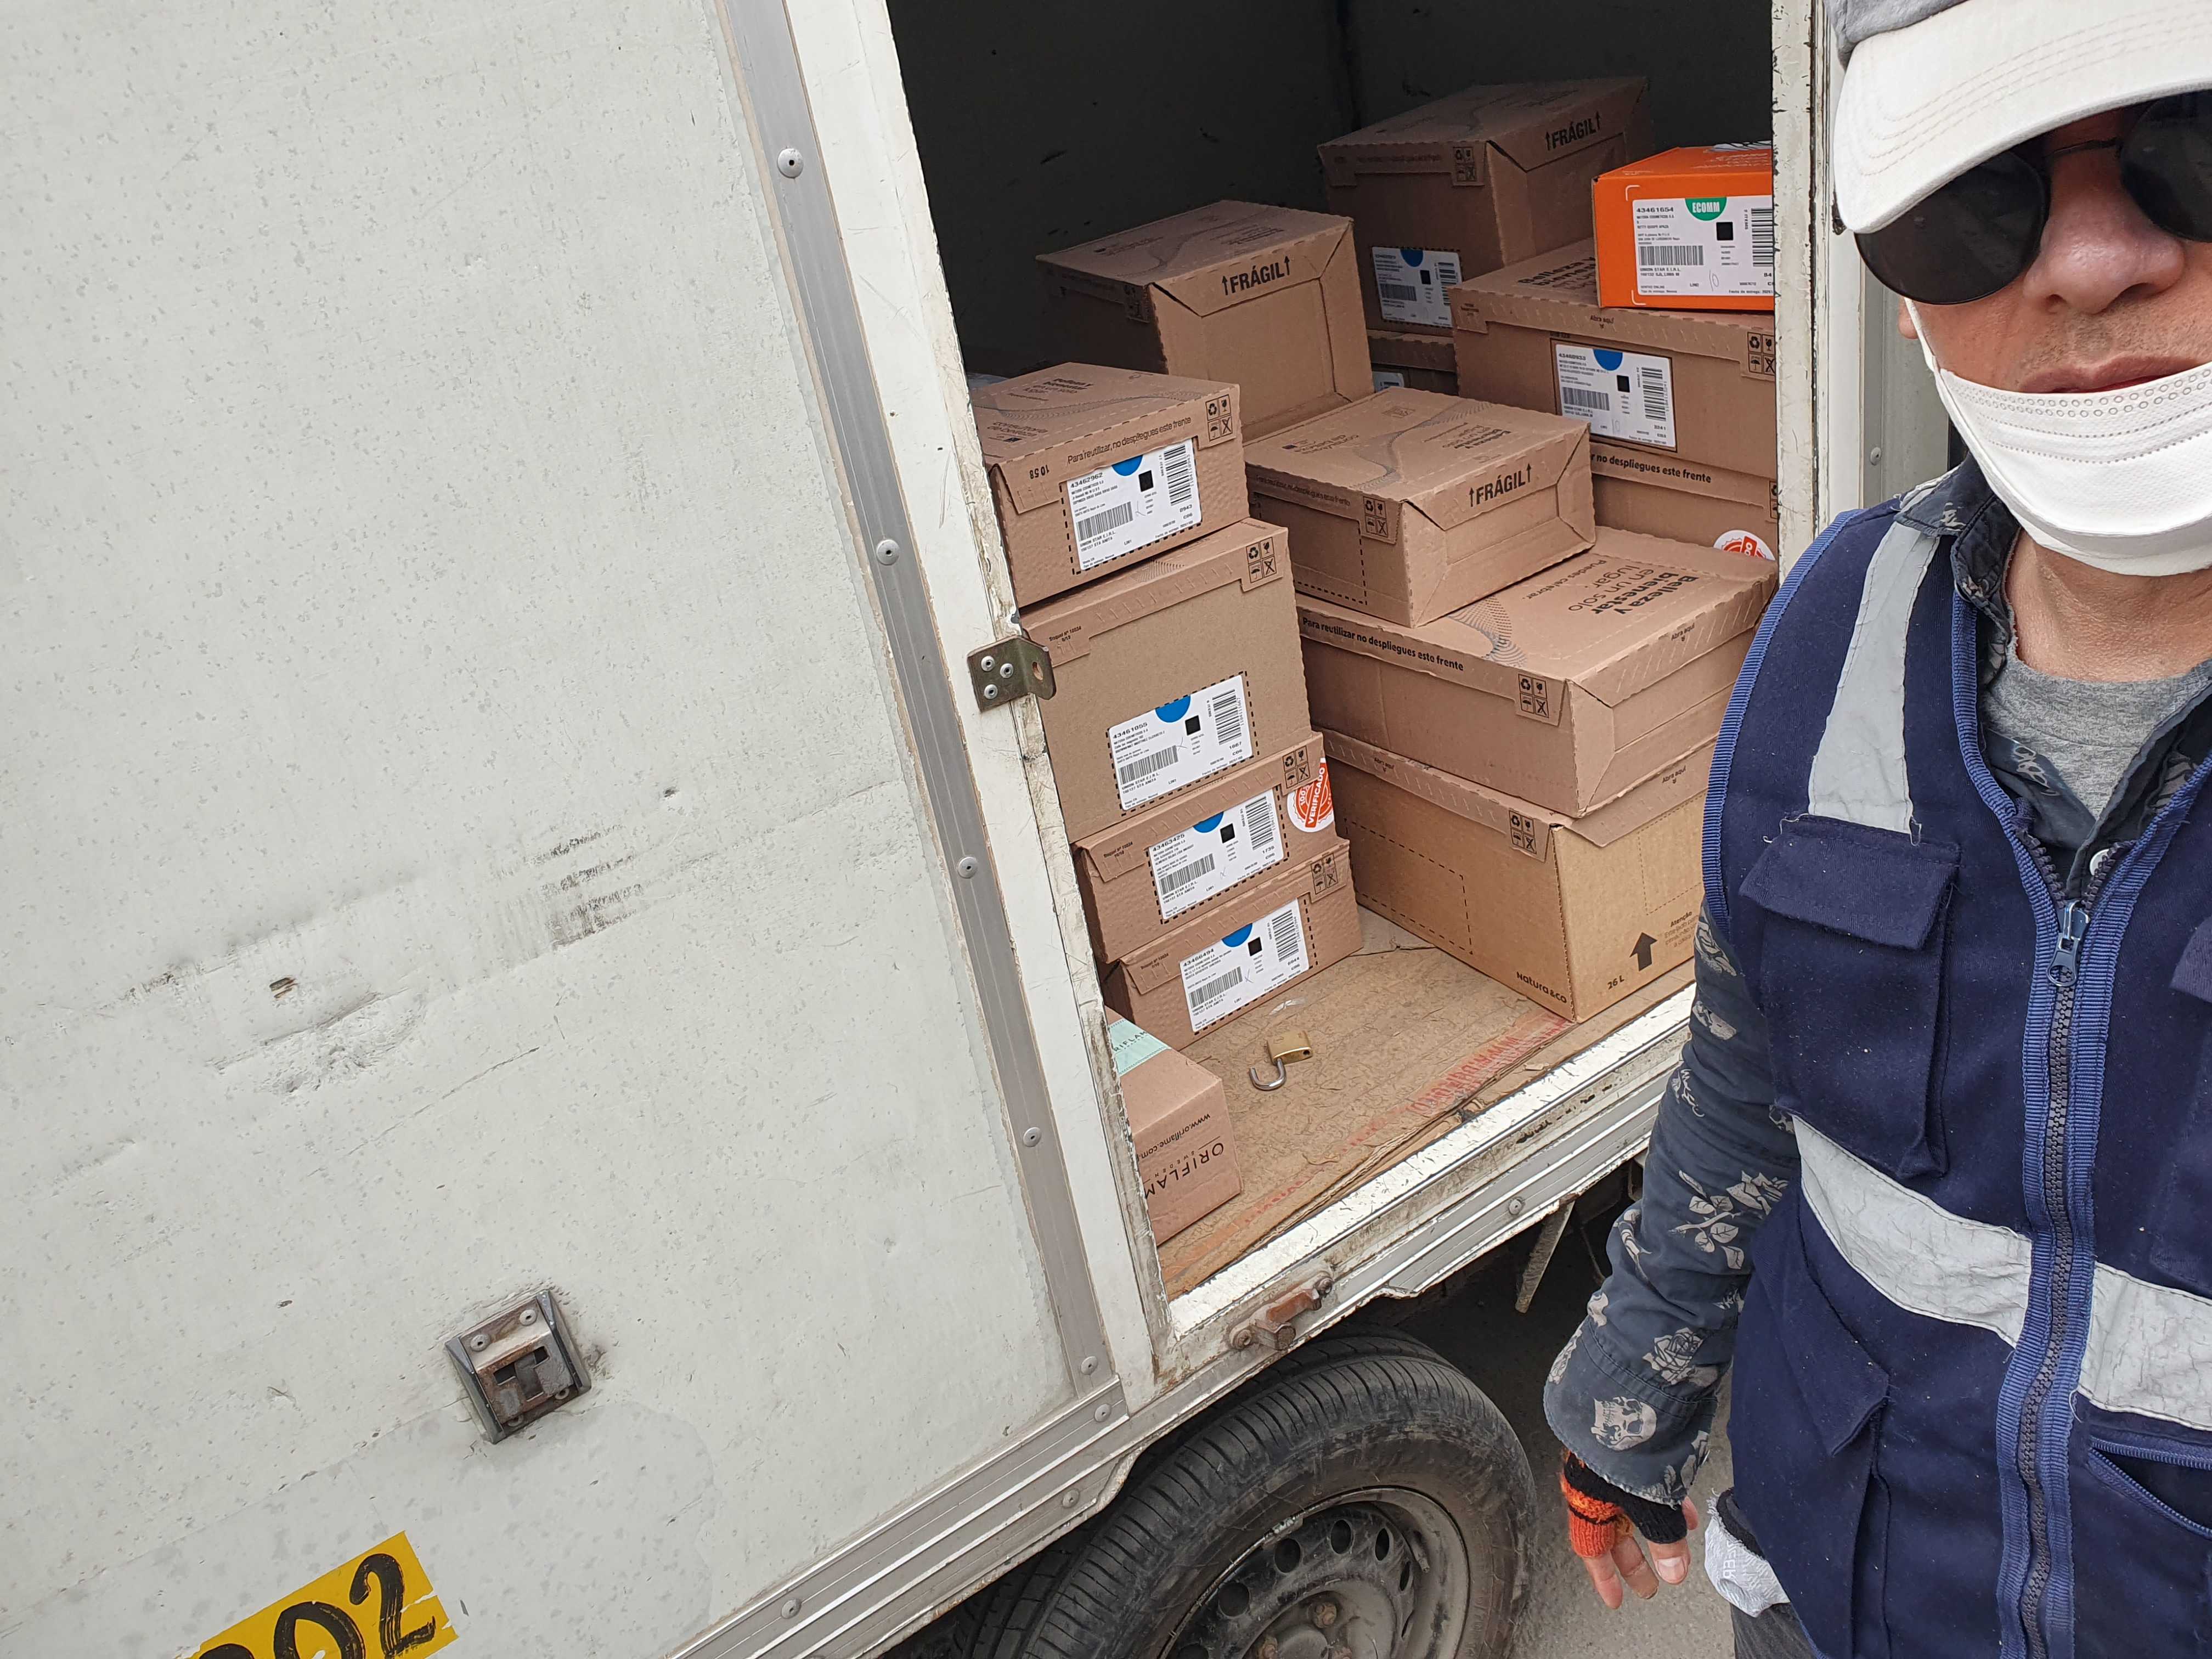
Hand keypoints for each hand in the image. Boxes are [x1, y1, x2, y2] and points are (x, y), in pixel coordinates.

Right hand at [1558, 1452, 1700, 1609]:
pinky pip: (1646, 1484)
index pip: (1591, 1548)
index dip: (1605, 1578)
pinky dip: (1665, 1500)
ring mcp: (1610, 1464)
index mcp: (1586, 1498)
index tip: (1616, 1599)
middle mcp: (1593, 1482)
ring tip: (1677, 1549)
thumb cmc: (1624, 1444)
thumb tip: (1674, 1572)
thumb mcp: (1649, 1502)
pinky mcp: (1629, 1448)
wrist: (1626, 1390)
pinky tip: (1684, 1507)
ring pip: (1633, 1507)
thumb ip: (1664, 1539)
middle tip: (1651, 1584)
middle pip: (1614, 1532)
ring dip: (1656, 1530)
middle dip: (1636, 1560)